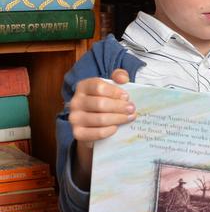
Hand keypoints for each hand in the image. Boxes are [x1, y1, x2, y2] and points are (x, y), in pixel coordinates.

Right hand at [68, 69, 132, 189]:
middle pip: (98, 102)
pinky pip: (91, 134)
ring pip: (96, 118)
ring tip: (131, 119)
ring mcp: (74, 119)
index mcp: (85, 86)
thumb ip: (120, 81)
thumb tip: (123, 75)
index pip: (96, 84)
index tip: (128, 95)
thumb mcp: (117, 93)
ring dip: (117, 119)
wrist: (102, 134)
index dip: (113, 90)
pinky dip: (105, 132)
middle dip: (119, 107)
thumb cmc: (112, 108)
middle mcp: (75, 101)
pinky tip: (116, 131)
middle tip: (134, 110)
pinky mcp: (77, 135)